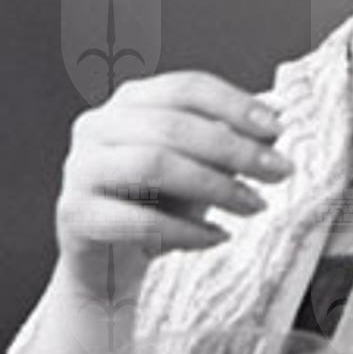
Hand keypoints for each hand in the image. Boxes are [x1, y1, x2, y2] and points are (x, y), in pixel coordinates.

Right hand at [54, 70, 293, 303]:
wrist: (110, 267)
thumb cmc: (158, 204)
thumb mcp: (201, 164)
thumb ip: (230, 135)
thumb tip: (275, 111)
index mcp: (130, 99)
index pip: (186, 86)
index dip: (235, 104)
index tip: (277, 130)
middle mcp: (98, 124)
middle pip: (173, 125)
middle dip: (235, 149)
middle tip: (278, 172)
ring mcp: (80, 168)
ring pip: (154, 164)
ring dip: (214, 186)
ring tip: (253, 205)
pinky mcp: (74, 214)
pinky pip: (136, 219)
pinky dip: (185, 230)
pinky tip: (218, 238)